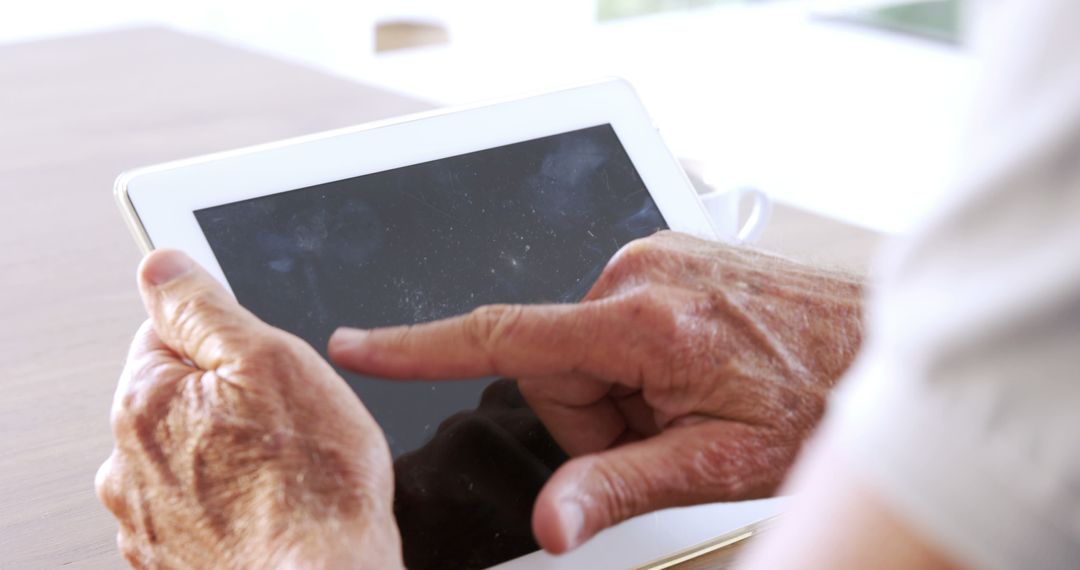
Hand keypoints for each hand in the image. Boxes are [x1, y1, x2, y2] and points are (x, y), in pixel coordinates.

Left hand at [95, 251, 401, 568]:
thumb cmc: (311, 486)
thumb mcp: (269, 359)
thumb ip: (203, 305)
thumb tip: (161, 265)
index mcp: (144, 402)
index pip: (165, 331)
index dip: (225, 336)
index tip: (259, 358)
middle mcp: (129, 465)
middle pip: (181, 395)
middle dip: (231, 396)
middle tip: (286, 416)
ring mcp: (151, 519)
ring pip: (196, 453)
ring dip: (232, 450)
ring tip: (286, 467)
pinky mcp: (177, 558)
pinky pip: (206, 505)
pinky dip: (235, 499)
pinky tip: (276, 503)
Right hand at [328, 231, 863, 552]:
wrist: (873, 343)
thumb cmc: (813, 397)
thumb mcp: (719, 464)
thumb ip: (623, 488)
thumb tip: (551, 522)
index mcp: (641, 321)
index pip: (502, 335)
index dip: (418, 346)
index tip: (359, 344)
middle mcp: (638, 273)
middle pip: (551, 366)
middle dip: (594, 415)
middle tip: (664, 431)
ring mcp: (652, 259)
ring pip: (583, 350)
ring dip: (620, 390)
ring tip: (690, 399)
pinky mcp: (663, 259)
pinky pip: (613, 323)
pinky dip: (636, 361)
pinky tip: (693, 371)